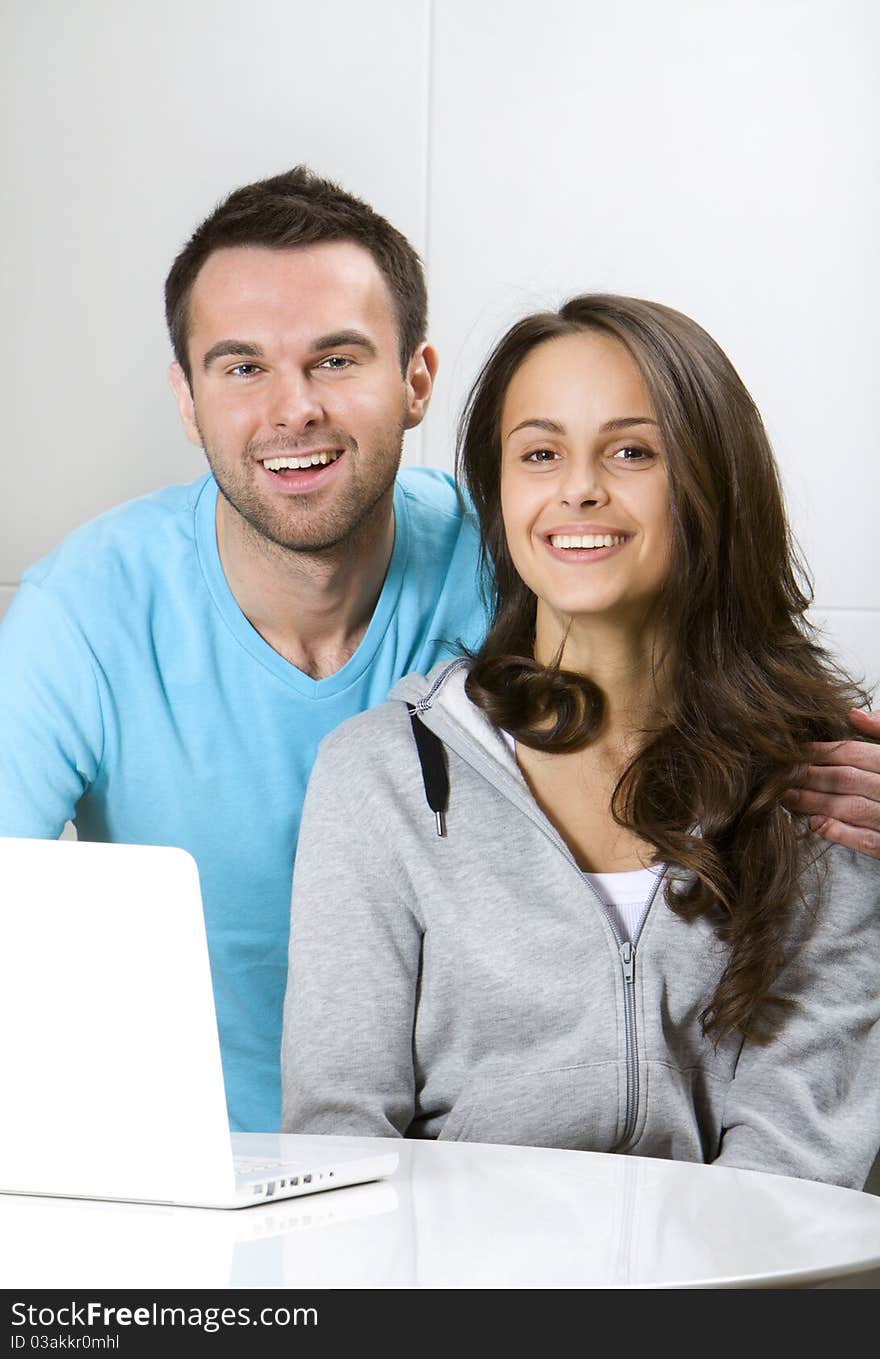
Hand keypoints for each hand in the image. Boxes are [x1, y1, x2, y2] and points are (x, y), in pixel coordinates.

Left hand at [783, 709, 879, 858]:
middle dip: (810, 777)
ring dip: (815, 802)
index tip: (796, 752)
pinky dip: (840, 833)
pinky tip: (816, 824)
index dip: (822, 751)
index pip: (855, 753)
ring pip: (851, 808)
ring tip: (787, 798)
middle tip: (781, 776)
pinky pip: (867, 841)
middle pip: (847, 779)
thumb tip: (853, 715)